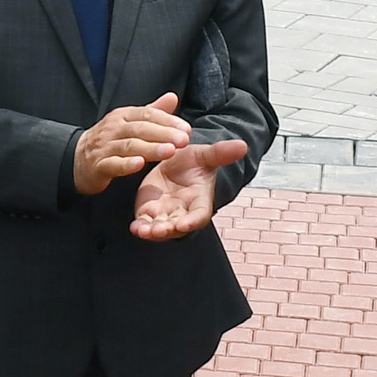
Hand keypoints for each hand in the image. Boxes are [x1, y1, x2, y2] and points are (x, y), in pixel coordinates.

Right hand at [74, 94, 194, 194]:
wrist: (76, 158)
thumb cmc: (109, 140)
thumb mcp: (129, 122)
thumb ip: (153, 111)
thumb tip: (173, 97)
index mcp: (123, 116)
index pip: (148, 115)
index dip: (168, 121)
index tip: (186, 129)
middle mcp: (113, 128)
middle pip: (141, 129)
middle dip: (164, 134)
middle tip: (183, 140)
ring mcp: (104, 146)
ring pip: (129, 146)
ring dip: (150, 148)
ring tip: (169, 152)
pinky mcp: (98, 165)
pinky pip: (113, 164)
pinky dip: (126, 164)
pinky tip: (139, 165)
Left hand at [130, 131, 249, 239]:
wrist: (177, 163)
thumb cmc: (195, 163)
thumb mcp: (205, 155)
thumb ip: (221, 153)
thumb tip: (242, 145)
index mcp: (199, 201)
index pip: (199, 215)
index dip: (192, 221)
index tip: (184, 223)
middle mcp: (183, 212)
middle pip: (177, 227)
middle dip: (168, 230)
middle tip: (159, 230)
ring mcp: (166, 214)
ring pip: (159, 228)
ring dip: (151, 231)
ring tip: (142, 230)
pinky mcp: (150, 212)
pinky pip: (145, 223)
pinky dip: (140, 227)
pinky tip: (134, 227)